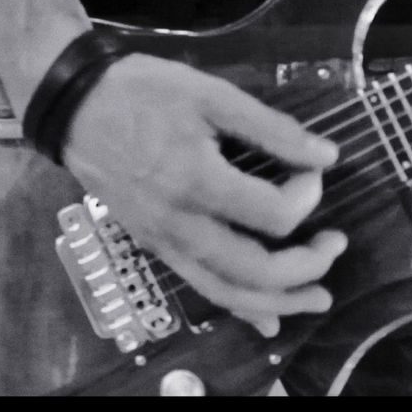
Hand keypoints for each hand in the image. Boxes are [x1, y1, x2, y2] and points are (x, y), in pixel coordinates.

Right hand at [60, 53, 345, 337]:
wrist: (74, 106)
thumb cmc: (143, 92)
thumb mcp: (213, 95)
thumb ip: (273, 129)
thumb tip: (326, 156)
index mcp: (196, 183)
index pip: (273, 214)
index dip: (307, 194)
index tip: (312, 168)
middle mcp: (179, 225)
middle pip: (255, 271)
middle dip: (306, 265)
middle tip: (337, 243)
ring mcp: (163, 241)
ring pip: (228, 292)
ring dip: (280, 301)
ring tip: (319, 297)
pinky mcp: (155, 245)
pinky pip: (202, 287)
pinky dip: (240, 307)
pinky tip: (268, 320)